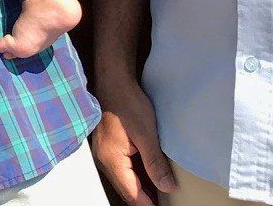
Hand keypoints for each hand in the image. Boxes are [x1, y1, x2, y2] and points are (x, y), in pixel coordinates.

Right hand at [93, 78, 174, 205]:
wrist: (114, 80)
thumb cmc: (127, 103)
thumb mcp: (147, 135)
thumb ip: (155, 163)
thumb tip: (167, 186)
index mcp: (112, 161)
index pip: (132, 194)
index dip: (148, 204)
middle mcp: (105, 160)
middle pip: (127, 189)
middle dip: (145, 198)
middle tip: (164, 202)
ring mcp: (105, 153)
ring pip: (125, 179)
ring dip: (142, 186)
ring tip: (162, 191)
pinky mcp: (109, 145)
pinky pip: (123, 167)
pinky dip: (137, 173)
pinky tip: (150, 173)